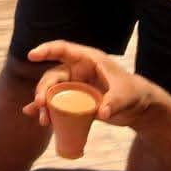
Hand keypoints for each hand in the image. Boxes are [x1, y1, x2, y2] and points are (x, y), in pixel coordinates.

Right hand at [24, 40, 156, 129]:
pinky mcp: (75, 101)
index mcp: (89, 60)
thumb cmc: (134, 94)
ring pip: (53, 91)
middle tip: (41, 103)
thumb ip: (114, 103)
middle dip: (44, 88)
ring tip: (43, 120)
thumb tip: (101, 112)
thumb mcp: (126, 96)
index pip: (64, 50)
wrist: (138, 108)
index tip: (32, 55)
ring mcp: (75, 86)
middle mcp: (78, 70)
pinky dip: (46, 109)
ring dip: (44, 103)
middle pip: (54, 75)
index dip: (47, 50)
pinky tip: (33, 115)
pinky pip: (57, 103)